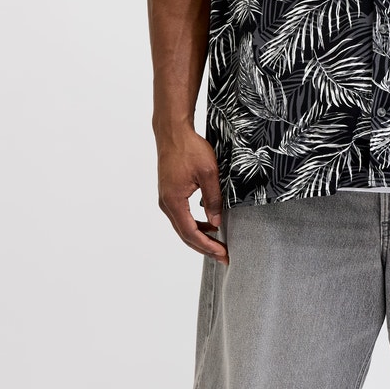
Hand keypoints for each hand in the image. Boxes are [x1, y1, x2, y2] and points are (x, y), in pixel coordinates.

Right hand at [156, 128, 227, 260]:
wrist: (173, 132)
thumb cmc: (190, 148)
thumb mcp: (208, 173)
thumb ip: (213, 199)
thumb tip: (217, 222)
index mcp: (174, 201)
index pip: (191, 233)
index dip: (208, 246)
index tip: (223, 253)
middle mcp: (166, 204)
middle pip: (185, 235)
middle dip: (205, 247)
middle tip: (224, 256)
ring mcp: (166, 199)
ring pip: (183, 227)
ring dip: (200, 237)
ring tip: (219, 244)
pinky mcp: (169, 194)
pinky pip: (181, 217)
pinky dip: (195, 225)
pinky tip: (209, 225)